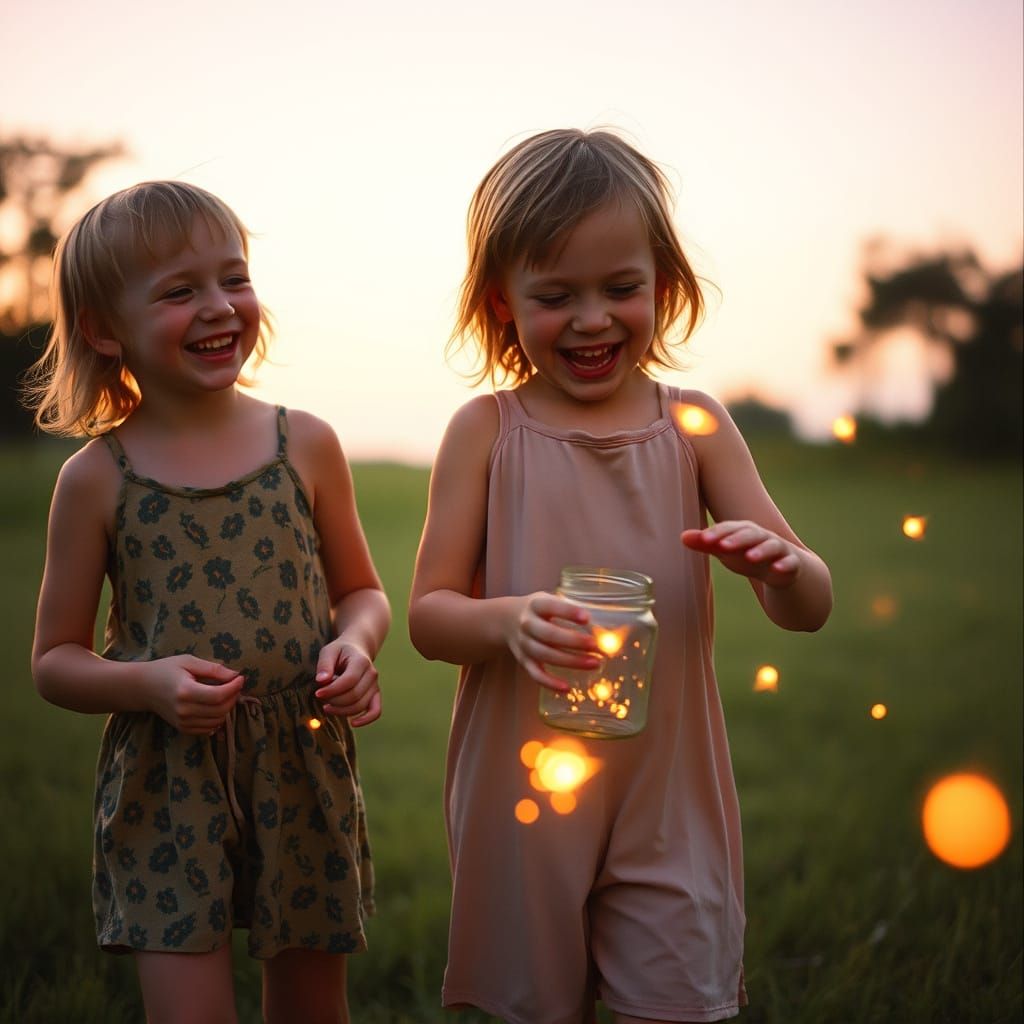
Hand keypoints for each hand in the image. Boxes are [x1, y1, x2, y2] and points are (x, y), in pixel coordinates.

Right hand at [143, 655, 244, 733]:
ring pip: (217, 721)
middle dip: (233, 697)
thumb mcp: (189, 662)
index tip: (240, 678)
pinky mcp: (183, 728)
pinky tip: (216, 706)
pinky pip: (208, 729)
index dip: (234, 687)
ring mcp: (182, 722)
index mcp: (185, 691)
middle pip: (220, 710)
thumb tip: (235, 675)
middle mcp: (184, 710)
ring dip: (227, 708)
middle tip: (235, 685)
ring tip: (226, 694)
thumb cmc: (166, 670)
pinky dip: (218, 718)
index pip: (218, 695)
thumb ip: (213, 669)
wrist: (143, 688)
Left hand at [314, 639, 380, 726]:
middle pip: (353, 696)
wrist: (357, 649)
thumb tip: (321, 681)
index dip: (332, 690)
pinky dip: (366, 719)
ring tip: (327, 706)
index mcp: (361, 661)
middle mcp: (371, 674)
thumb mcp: (329, 651)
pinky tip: (353, 723)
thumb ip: (324, 665)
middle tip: (321, 697)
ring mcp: (375, 685)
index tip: (318, 693)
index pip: (348, 681)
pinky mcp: (375, 695)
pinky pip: (376, 710)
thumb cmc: (340, 651)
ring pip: (360, 705)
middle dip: (334, 700)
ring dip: (341, 710)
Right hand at [505, 592, 601, 691]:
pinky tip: (568, 688)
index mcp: (536, 604)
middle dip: (575, 641)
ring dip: (571, 661)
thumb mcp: (550, 600)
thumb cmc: (540, 610)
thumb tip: (606, 627)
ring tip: (595, 663)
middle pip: (549, 634)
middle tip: (597, 646)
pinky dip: (550, 683)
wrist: (507, 619)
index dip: (568, 612)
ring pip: (545, 655)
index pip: (551, 606)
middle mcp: (527, 623)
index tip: (587, 618)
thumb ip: (571, 610)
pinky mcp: (523, 660)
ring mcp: (523, 643)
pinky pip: (536, 674)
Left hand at [682, 520, 801, 587]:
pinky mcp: (791, 563)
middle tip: (722, 546)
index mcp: (743, 531)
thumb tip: (682, 536)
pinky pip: (790, 562)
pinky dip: (785, 564)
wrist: (779, 568)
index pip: (729, 529)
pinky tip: (778, 569)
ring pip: (771, 546)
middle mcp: (761, 536)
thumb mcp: (726, 550)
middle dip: (737, 539)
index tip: (704, 539)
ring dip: (761, 550)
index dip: (717, 533)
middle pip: (750, 534)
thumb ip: (706, 543)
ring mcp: (778, 549)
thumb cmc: (746, 554)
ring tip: (750, 557)